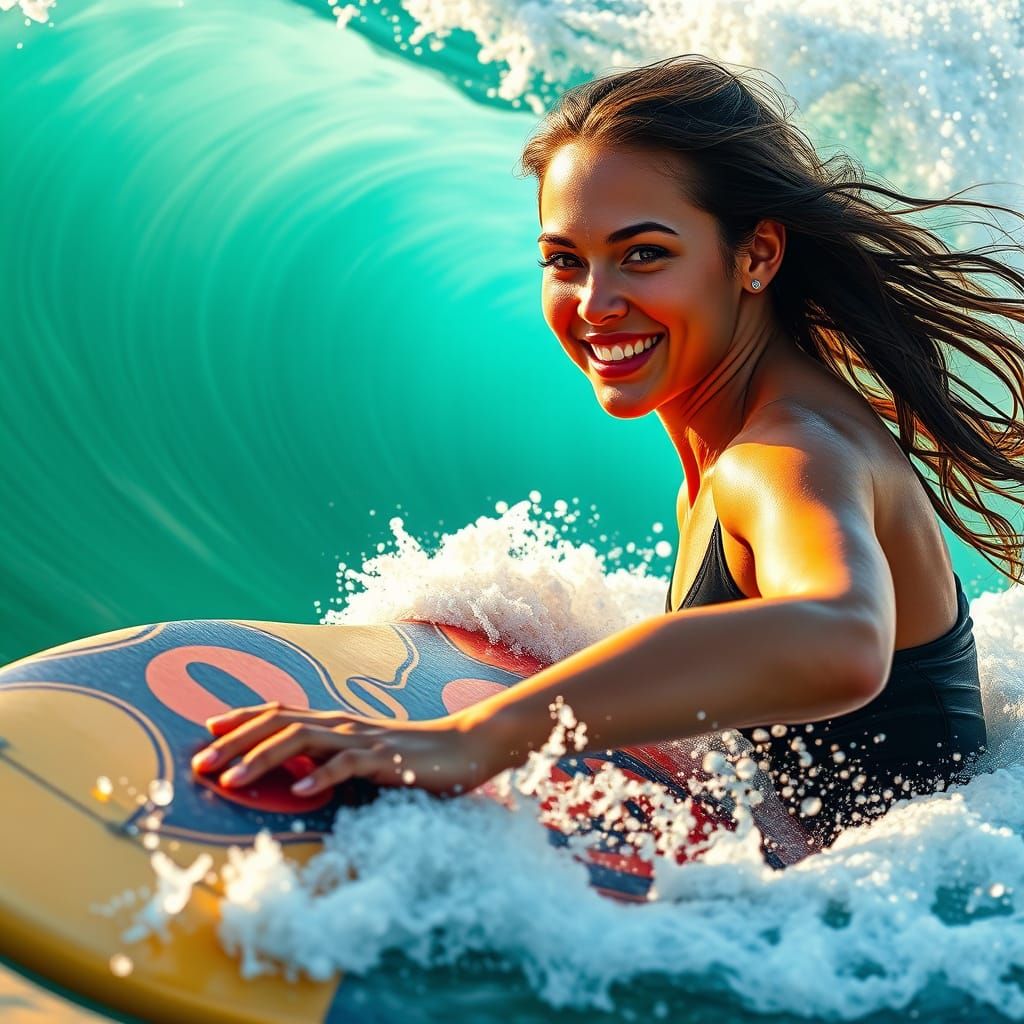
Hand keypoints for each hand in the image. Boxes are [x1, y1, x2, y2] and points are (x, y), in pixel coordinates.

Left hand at [189, 702, 506, 797]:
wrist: (464, 747)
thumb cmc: (412, 756)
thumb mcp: (362, 754)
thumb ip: (329, 757)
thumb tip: (290, 772)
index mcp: (334, 722)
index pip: (279, 712)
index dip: (242, 718)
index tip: (205, 730)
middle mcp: (342, 724)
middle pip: (280, 724)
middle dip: (236, 743)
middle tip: (199, 765)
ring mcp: (362, 739)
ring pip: (303, 741)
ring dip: (263, 759)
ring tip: (232, 780)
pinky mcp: (384, 759)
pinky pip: (346, 765)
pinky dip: (319, 776)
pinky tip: (296, 791)